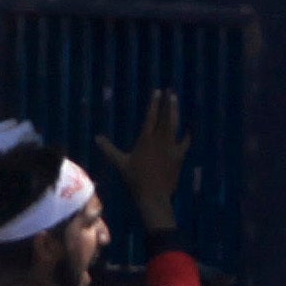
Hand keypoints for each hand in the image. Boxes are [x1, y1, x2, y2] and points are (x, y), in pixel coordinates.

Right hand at [101, 86, 188, 233]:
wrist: (153, 195)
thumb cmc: (135, 179)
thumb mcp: (120, 163)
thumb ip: (109, 149)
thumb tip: (96, 138)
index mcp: (146, 140)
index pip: (151, 117)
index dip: (154, 103)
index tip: (157, 91)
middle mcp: (160, 140)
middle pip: (165, 117)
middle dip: (167, 102)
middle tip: (170, 90)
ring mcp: (171, 147)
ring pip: (174, 125)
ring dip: (175, 112)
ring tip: (175, 100)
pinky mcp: (179, 156)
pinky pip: (185, 142)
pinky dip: (187, 135)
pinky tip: (188, 128)